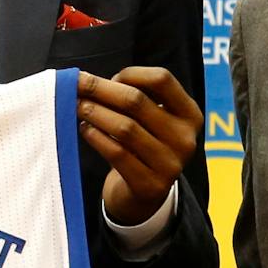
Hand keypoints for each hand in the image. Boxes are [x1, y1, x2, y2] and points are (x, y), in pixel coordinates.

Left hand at [77, 67, 200, 226]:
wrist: (145, 194)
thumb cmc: (143, 145)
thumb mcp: (150, 120)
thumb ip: (133, 97)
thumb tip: (90, 81)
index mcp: (190, 115)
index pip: (162, 79)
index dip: (131, 74)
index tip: (108, 78)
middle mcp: (185, 139)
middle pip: (136, 101)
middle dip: (101, 90)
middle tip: (78, 85)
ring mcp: (170, 164)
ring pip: (124, 127)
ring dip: (95, 112)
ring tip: (78, 106)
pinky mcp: (150, 185)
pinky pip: (117, 153)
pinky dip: (96, 137)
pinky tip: (85, 129)